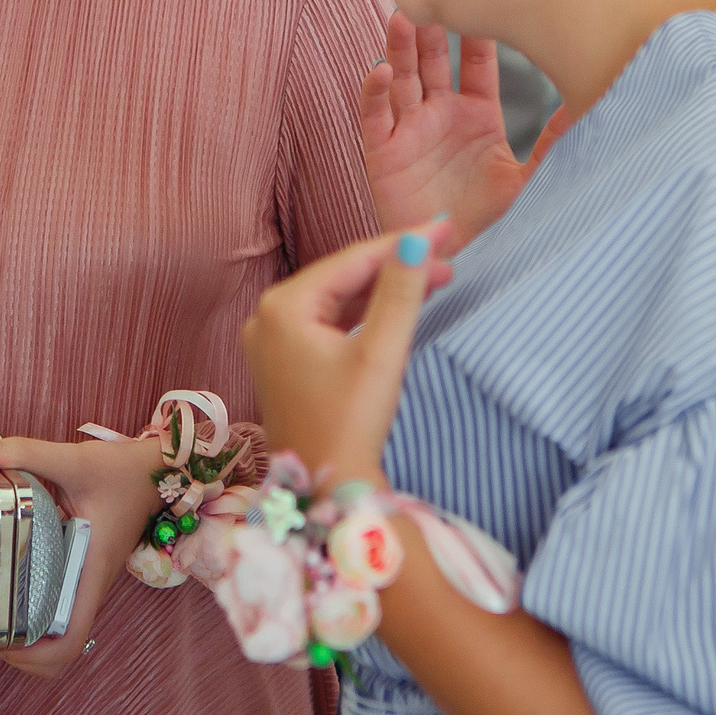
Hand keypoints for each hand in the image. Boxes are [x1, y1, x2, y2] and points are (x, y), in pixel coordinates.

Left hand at [0, 429, 164, 679]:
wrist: (158, 469)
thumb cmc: (125, 470)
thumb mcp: (76, 459)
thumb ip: (27, 452)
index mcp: (91, 574)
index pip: (69, 642)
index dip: (30, 655)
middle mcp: (87, 587)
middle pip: (56, 654)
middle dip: (14, 653)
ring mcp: (83, 582)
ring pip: (53, 635)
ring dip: (18, 639)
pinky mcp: (77, 571)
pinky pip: (51, 609)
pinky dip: (24, 614)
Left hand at [244, 227, 451, 484]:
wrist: (325, 488)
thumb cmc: (350, 424)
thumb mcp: (382, 353)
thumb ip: (401, 292)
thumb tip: (417, 241)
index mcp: (282, 307)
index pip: (352, 260)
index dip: (403, 242)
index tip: (447, 225)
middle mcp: (266, 317)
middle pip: (343, 277)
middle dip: (396, 266)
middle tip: (449, 255)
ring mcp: (270, 342)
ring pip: (336, 301)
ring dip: (383, 291)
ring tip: (434, 278)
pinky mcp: (283, 364)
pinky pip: (327, 324)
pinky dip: (362, 316)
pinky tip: (396, 308)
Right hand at [361, 12, 536, 243]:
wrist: (453, 261)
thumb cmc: (492, 223)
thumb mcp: (530, 179)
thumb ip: (555, 142)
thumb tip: (590, 102)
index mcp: (476, 116)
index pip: (476, 64)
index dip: (479, 34)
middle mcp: (440, 116)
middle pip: (432, 60)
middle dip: (432, 28)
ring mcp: (409, 132)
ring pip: (400, 78)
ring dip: (398, 48)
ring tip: (401, 16)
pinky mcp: (382, 154)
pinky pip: (374, 118)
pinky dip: (374, 93)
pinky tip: (380, 71)